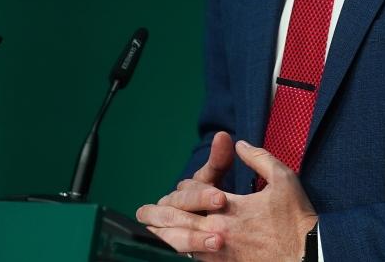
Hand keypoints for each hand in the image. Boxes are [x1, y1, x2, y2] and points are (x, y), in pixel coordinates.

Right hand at [136, 132, 234, 253]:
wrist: (214, 236)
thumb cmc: (212, 206)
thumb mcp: (216, 183)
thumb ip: (218, 160)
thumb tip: (222, 135)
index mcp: (178, 194)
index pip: (184, 191)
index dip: (201, 194)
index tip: (221, 198)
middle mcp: (165, 212)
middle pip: (172, 212)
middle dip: (195, 214)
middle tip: (219, 217)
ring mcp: (162, 232)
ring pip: (168, 235)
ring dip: (191, 238)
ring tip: (217, 242)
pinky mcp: (165, 249)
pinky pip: (167, 250)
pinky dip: (184, 250)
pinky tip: (205, 255)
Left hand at [139, 139, 318, 260]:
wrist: (309, 256)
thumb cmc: (297, 220)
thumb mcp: (283, 179)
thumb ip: (258, 158)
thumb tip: (239, 145)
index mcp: (227, 206)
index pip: (192, 191)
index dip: (187, 187)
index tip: (188, 186)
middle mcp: (217, 230)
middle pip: (176, 219)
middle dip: (157, 214)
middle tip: (143, 212)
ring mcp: (218, 253)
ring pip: (178, 243)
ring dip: (163, 235)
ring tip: (150, 231)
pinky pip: (193, 260)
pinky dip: (181, 252)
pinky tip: (176, 249)